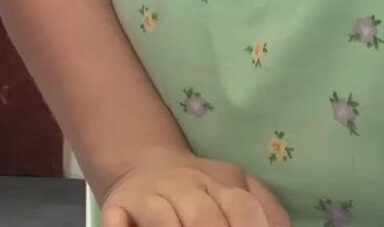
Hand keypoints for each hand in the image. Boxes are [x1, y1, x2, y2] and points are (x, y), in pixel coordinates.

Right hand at [100, 149, 289, 226]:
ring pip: (161, 215)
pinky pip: (117, 221)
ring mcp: (150, 197)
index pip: (241, 207)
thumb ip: (266, 208)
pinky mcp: (117, 207)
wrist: (145, 163)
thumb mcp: (238, 188)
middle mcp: (185, 188)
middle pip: (203, 215)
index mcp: (220, 184)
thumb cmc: (200, 190)